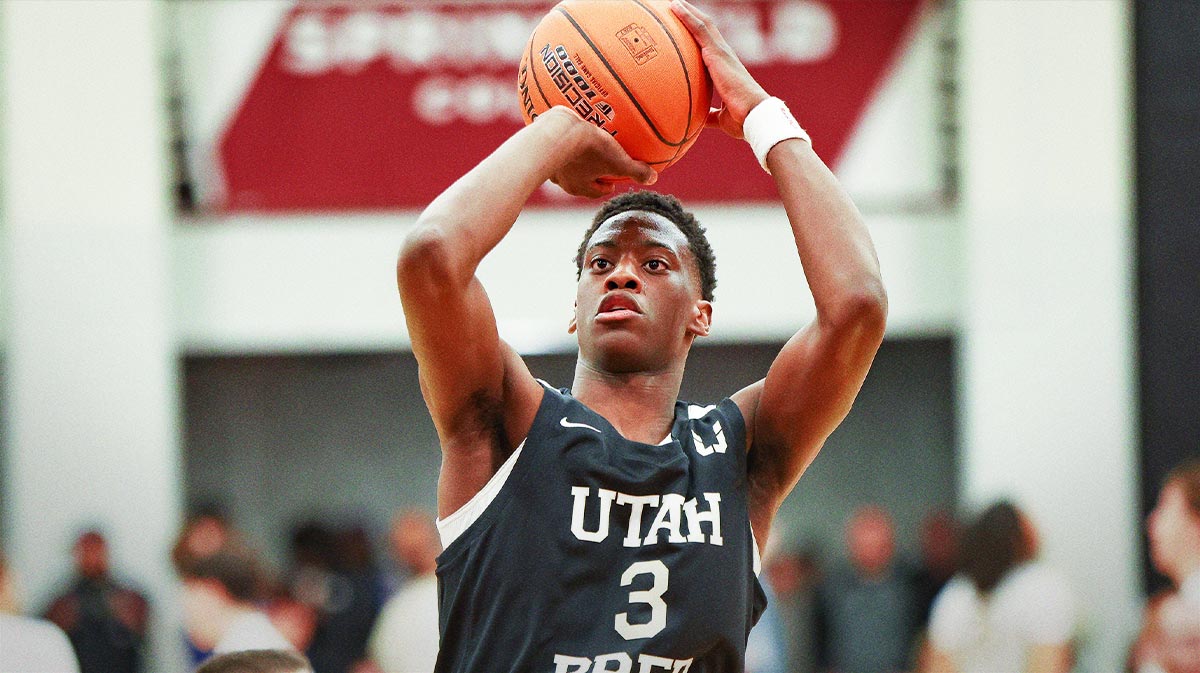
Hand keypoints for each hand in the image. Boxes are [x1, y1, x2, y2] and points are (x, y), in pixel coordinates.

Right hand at [541, 107, 656, 198]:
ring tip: (580, 146)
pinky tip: (564, 130)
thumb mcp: (617, 160)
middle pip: (578, 180)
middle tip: (598, 166)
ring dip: (573, 158)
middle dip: (588, 173)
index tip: (612, 182)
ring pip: (563, 164)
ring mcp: (549, 164)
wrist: (554, 132)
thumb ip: (635, 171)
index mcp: (579, 185)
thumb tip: (653, 178)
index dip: (604, 187)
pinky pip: (551, 146)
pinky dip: (559, 142)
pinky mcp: (538, 147)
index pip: (594, 192)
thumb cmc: (587, 150)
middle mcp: (562, 179)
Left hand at [670, 0, 768, 138]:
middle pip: (707, 30)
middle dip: (693, 18)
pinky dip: (686, 16)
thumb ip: (709, 115)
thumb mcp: (720, 117)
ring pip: (703, 24)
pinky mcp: (716, 52)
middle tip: (677, 8)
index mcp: (726, 68)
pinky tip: (674, 8)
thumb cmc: (741, 119)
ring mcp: (721, 52)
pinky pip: (698, 29)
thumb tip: (699, 120)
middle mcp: (725, 56)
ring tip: (673, 3)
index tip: (687, 29)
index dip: (700, 36)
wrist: (752, 115)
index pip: (711, 47)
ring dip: (688, 12)